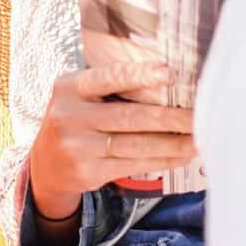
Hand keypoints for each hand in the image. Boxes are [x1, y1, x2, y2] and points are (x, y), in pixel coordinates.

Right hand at [29, 62, 195, 217]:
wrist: (45, 163)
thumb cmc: (76, 118)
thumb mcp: (80, 93)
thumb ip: (112, 83)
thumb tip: (166, 76)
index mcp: (69, 87)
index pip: (108, 78)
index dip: (138, 75)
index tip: (168, 73)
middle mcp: (70, 117)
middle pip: (130, 116)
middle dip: (170, 117)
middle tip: (200, 114)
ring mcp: (78, 148)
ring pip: (136, 144)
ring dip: (173, 143)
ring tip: (199, 138)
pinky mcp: (89, 173)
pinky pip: (134, 165)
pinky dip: (162, 160)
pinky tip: (181, 155)